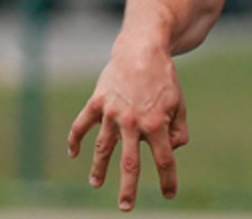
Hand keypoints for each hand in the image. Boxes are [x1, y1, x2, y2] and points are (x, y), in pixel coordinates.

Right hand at [67, 41, 188, 210]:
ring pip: (103, 148)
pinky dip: (75, 139)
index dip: (167, 179)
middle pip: (130, 162)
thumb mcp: (178, 103)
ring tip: (96, 184)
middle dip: (128, 187)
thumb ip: (178, 129)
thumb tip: (172, 150)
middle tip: (126, 207)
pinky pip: (82, 125)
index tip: (169, 195)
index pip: (164, 158)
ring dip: (99, 168)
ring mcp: (112, 113)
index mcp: (156, 123)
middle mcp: (133, 122)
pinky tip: (73, 153)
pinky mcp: (97, 102)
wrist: (143, 49)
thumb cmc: (164, 78)